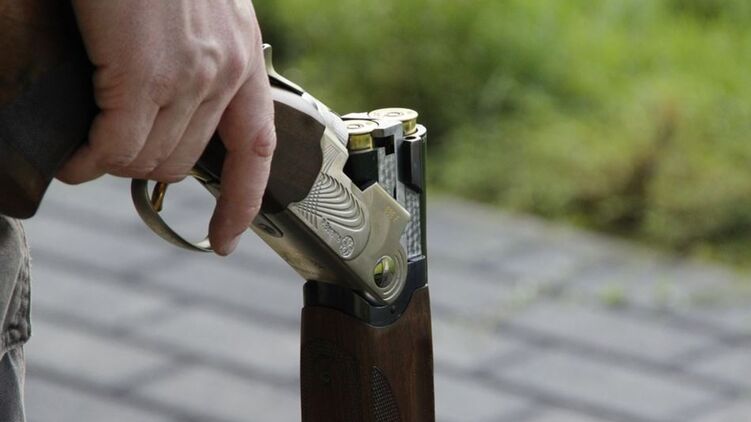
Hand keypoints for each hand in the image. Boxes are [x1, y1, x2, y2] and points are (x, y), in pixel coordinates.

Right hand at [59, 0, 275, 255]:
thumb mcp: (197, 8)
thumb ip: (195, 55)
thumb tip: (160, 103)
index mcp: (243, 55)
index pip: (258, 149)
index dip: (244, 202)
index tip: (226, 240)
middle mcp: (224, 72)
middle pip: (186, 162)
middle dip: (144, 169)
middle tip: (109, 154)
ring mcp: (186, 76)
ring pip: (148, 160)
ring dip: (113, 166)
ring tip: (87, 153)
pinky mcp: (141, 74)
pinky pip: (115, 147)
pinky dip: (89, 162)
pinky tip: (74, 159)